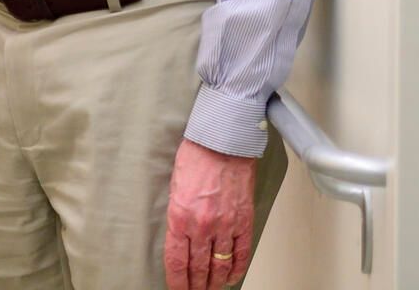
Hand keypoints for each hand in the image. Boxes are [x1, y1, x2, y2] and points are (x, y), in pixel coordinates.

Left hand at [163, 138, 257, 289]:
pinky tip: (231, 276)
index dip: (177, 281)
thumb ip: (178, 216)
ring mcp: (225, 226)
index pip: (177, 261)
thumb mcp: (174, 188)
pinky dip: (236, 268)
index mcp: (180, 217)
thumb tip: (180, 240)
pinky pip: (241, 253)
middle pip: (199, 268)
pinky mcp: (244, 222)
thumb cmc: (196, 158)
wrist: (223, 144)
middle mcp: (202, 225)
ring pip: (220, 265)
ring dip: (214, 282)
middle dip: (196, 286)